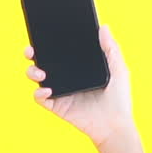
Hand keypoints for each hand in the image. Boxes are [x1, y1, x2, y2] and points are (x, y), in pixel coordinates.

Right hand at [23, 24, 133, 148]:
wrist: (115, 125)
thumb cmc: (119, 99)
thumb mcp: (118, 69)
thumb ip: (111, 48)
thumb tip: (104, 27)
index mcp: (78, 65)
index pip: (59, 49)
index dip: (48, 40)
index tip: (44, 30)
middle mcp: (66, 76)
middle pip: (42, 60)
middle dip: (32, 52)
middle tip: (32, 50)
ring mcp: (60, 91)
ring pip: (37, 77)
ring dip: (32, 71)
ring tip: (41, 72)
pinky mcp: (57, 106)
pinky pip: (40, 98)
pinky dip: (39, 93)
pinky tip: (47, 90)